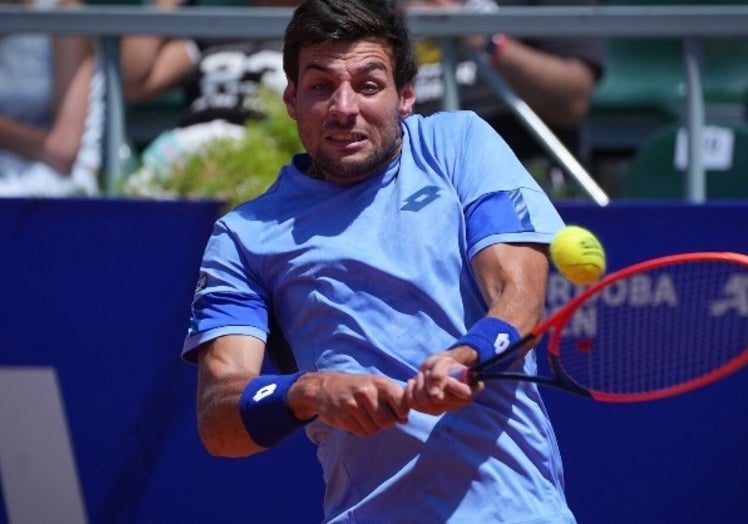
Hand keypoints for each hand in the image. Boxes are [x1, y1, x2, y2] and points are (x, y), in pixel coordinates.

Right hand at [290, 372, 409, 436]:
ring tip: (363, 414)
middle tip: (376, 414)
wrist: (324, 387)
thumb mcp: (376, 385)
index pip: (402, 402)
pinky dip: (361, 429)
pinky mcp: (343, 417)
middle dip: (385, 422)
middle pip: (388, 422)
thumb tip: (406, 419)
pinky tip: (354, 418)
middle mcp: (367, 392)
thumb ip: (393, 398)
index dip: (402, 412)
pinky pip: (361, 432)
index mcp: (380, 383)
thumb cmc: (357, 387)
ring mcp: (354, 405)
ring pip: (374, 429)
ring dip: (372, 426)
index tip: (398, 413)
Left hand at [404, 350, 483, 414]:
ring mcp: (445, 409)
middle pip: (436, 398)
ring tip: (422, 375)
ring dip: (418, 385)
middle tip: (427, 372)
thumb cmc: (446, 363)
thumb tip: (434, 394)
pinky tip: (414, 382)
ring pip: (423, 402)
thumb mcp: (445, 361)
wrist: (440, 368)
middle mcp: (459, 404)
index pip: (459, 394)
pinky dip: (410, 391)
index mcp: (469, 391)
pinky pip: (414, 405)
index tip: (442, 373)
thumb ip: (440, 374)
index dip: (446, 382)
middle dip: (428, 381)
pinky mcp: (431, 411)